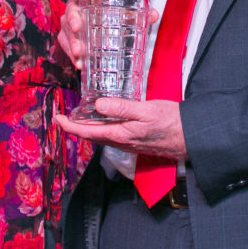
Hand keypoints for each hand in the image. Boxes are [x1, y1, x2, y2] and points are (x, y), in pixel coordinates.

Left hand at [54, 98, 186, 161]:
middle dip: (75, 128)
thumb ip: (122, 108)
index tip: (57, 118)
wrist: (190, 137)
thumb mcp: (146, 110)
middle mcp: (121, 142)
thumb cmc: (171, 122)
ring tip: (80, 118)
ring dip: (88, 129)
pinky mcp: (135, 142)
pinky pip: (111, 137)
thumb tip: (98, 105)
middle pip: (90, 137)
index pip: (86, 133)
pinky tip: (105, 121)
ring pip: (101, 138)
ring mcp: (128, 144)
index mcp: (119, 134)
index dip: (68, 126)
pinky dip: (101, 129)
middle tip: (65, 116)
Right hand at [57, 0, 159, 68]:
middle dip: (72, 18)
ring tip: (79, 51)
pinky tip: (80, 63)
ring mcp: (73, 24)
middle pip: (71, 9)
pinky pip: (66, 45)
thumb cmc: (117, 19)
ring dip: (71, 41)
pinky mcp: (70, 39)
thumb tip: (154, 15)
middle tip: (77, 28)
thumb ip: (141, 15)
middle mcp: (80, 9)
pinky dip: (71, 55)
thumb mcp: (129, 16)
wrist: (111, 36)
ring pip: (66, 29)